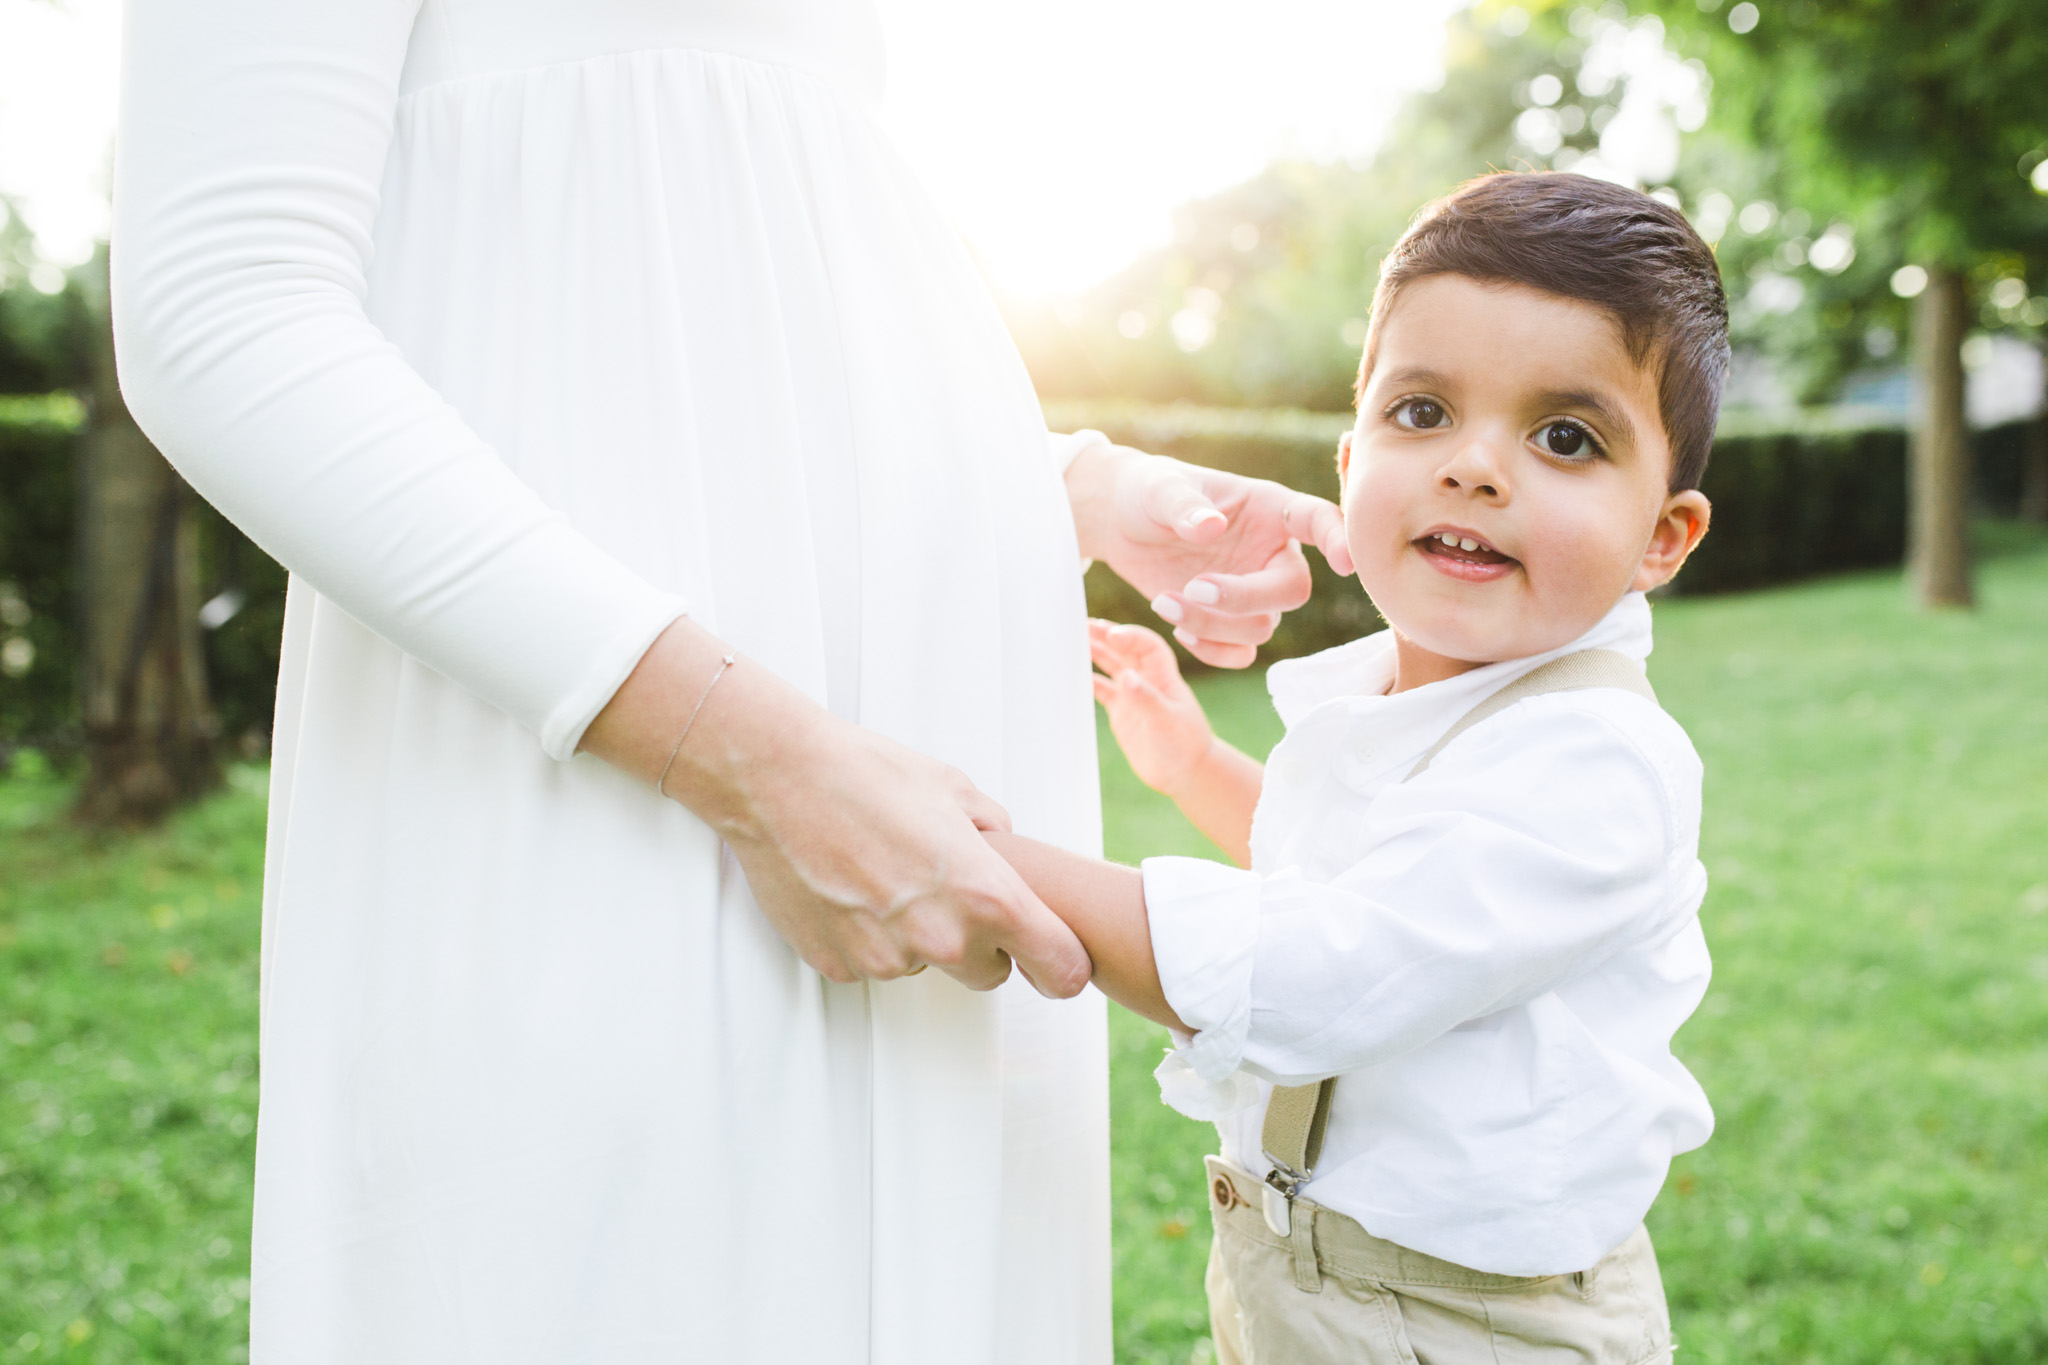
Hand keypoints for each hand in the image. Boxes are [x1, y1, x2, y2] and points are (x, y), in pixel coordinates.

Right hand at [715, 712, 1091, 994]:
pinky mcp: (840, 966)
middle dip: (979, 944)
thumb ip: (995, 831)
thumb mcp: (955, 789)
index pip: (1059, 968)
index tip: (1058, 961)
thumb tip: (1005, 850)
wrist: (778, 778)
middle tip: (946, 893)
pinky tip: (847, 889)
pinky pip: (872, 964)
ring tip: (883, 876)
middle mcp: (943, 939)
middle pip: (989, 974)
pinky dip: (867, 938)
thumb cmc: (866, 775)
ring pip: (925, 966)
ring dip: (916, 937)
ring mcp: (887, 959)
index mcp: (987, 895)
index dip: (1063, 966)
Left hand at [1065, 440, 1353, 667]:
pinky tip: (1177, 628)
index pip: (1317, 521)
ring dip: (1213, 625)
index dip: (1338, 540)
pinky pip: (1241, 653)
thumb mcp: (1159, 489)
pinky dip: (1212, 651)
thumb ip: (1183, 505)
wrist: (1122, 523)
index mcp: (1269, 509)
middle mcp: (1271, 553)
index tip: (1343, 564)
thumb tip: (1210, 529)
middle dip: (1245, 598)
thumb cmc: (1148, 492)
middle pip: (1291, 590)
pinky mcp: (1227, 620)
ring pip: (1261, 627)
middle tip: (1194, 588)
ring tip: (1163, 602)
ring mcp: (1252, 590)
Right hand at [1089, 619, 1213, 798]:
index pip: (1148, 646)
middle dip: (1105, 635)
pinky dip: (1089, 681)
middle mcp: (1148, 680)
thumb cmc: (1184, 747)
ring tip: (1072, 641)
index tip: (1111, 634)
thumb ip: (1146, 699)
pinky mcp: (1123, 712)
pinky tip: (1073, 675)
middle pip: (1125, 649)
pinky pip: (1103, 690)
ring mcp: (1134, 695)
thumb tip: (1126, 677)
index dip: (1130, 636)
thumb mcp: (1167, 722)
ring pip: (1112, 666)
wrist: (1186, 773)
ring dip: (1095, 652)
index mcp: (1164, 677)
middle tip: (1081, 624)